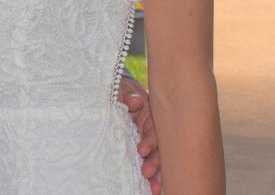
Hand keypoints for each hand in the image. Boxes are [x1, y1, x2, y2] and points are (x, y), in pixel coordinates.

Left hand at [119, 75, 161, 193]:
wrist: (116, 94)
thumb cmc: (120, 92)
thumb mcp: (122, 89)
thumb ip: (127, 95)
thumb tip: (134, 101)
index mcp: (150, 116)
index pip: (154, 131)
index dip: (150, 141)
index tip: (141, 151)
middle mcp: (152, 131)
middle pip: (158, 149)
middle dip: (154, 163)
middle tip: (147, 173)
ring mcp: (148, 142)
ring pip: (156, 160)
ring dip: (156, 175)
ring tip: (154, 189)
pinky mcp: (143, 151)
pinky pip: (150, 166)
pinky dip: (153, 178)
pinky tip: (153, 190)